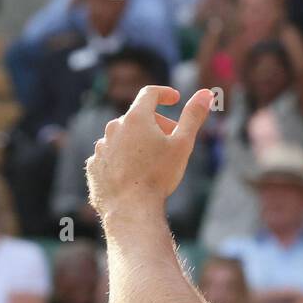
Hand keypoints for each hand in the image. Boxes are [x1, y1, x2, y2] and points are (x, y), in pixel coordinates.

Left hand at [86, 87, 212, 222]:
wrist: (129, 210)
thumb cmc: (158, 176)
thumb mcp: (183, 144)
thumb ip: (193, 116)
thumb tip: (207, 93)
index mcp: (136, 118)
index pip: (149, 93)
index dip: (164, 93)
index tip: (175, 98)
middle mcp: (114, 128)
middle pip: (138, 117)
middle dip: (157, 124)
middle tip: (172, 140)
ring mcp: (101, 148)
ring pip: (123, 136)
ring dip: (138, 141)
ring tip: (154, 160)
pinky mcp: (94, 166)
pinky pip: (111, 155)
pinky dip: (123, 158)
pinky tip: (136, 174)